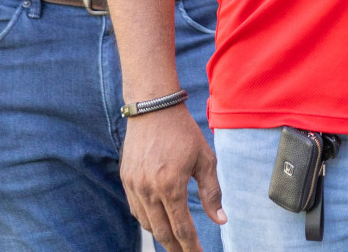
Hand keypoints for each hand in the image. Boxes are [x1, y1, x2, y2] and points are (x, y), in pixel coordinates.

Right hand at [119, 104, 224, 251]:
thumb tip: (220, 219)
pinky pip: (136, 210)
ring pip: (147, 223)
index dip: (191, 246)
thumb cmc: (184, 132)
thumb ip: (212, 192)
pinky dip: (148, 220)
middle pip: (162, 232)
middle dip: (175, 248)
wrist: (153, 109)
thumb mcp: (205, 159)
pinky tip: (159, 222)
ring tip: (176, 242)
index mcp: (171, 186)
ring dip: (161, 236)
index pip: (182, 227)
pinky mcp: (126, 180)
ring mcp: (134, 186)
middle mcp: (149, 190)